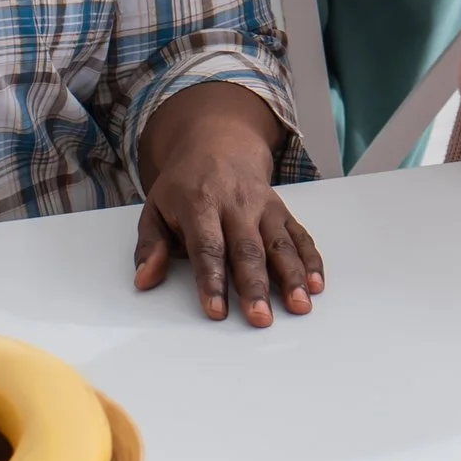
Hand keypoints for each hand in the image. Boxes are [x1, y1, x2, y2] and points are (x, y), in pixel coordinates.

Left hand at [133, 87, 324, 325]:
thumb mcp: (155, 207)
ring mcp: (263, 206)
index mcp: (200, 203)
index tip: (216, 311)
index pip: (207, 247)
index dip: (212, 280)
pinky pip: (299, 235)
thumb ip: (150, 245)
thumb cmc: (184, 184)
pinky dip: (311, 260)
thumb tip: (144, 279)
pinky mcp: (282, 210)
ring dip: (292, 276)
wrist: (218, 142)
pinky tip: (316, 284)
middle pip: (247, 250)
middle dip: (255, 286)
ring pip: (279, 243)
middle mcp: (236, 204)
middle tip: (260, 318)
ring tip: (300, 305)